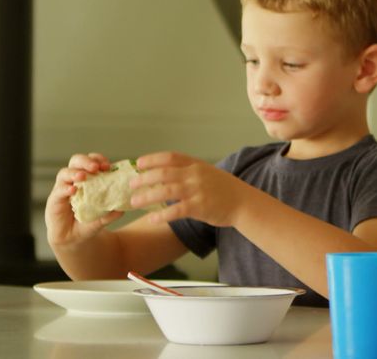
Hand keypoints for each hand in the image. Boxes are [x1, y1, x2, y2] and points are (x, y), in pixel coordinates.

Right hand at [45, 153, 124, 248]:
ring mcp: (63, 190)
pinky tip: (73, 191)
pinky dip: (65, 189)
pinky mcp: (54, 201)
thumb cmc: (88, 222)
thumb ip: (111, 214)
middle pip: (76, 161)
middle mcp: (74, 181)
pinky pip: (58, 191)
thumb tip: (122, 209)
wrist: (73, 239)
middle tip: (95, 167)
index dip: (99, 160)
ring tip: (83, 176)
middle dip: (86, 161)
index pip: (91, 161)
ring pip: (64, 173)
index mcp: (88, 179)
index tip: (108, 166)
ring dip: (74, 173)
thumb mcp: (103, 219)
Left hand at [131, 152, 254, 226]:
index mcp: (197, 165)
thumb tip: (165, 175)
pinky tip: (151, 219)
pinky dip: (161, 215)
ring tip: (134, 202)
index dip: (152, 159)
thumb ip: (189, 172)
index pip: (170, 157)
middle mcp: (196, 175)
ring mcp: (198, 190)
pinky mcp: (200, 207)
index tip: (138, 163)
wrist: (245, 203)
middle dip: (144, 178)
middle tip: (131, 184)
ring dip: (147, 196)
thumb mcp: (208, 173)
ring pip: (166, 191)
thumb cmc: (225, 190)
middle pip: (164, 173)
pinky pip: (176, 211)